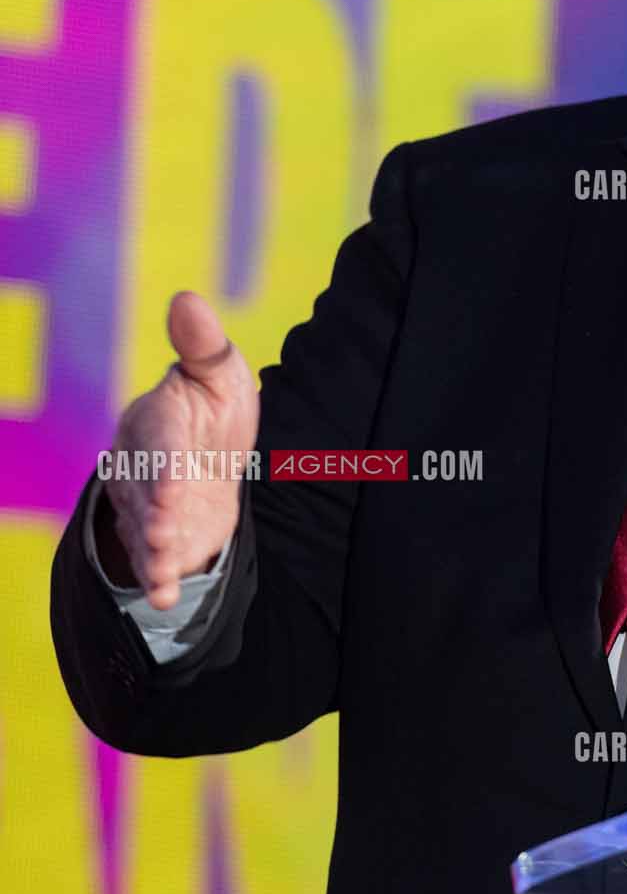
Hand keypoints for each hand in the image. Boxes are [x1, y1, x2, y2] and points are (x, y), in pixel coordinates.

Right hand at [99, 292, 259, 609]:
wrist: (214, 457)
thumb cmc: (212, 407)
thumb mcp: (218, 372)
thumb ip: (202, 343)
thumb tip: (186, 297)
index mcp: (154, 422)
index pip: (157, 442)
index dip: (163, 464)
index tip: (173, 485)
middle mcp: (141, 468)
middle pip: (144, 492)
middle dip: (154, 513)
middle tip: (167, 531)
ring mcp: (147, 507)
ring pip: (142, 529)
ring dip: (153, 549)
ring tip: (165, 565)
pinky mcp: (159, 539)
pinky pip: (150, 559)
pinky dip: (155, 579)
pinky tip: (163, 597)